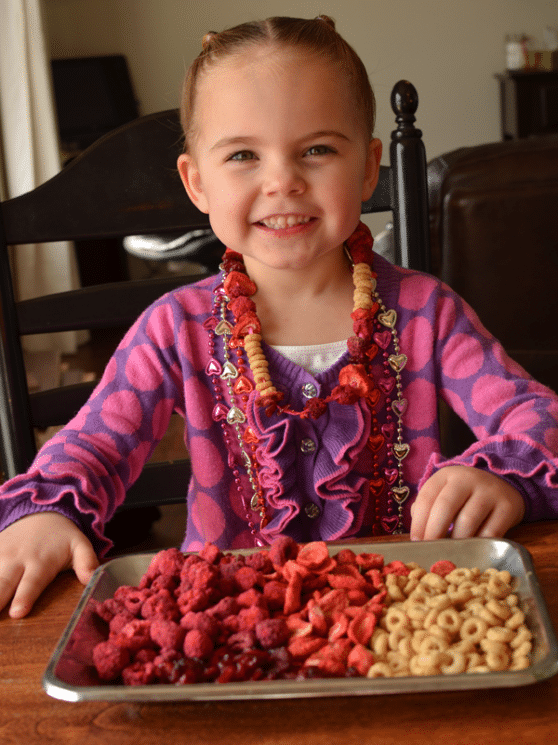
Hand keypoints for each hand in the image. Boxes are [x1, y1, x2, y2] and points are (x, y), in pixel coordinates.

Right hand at [0, 513, 98, 617]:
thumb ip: (87, 562)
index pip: (31, 583)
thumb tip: (92, 579)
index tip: (16, 612)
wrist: (41, 512)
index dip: (24, 597)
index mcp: (39, 563)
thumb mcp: (80, 545)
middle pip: (0, 585)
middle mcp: (15, 561)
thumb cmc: (61, 537)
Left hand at [410, 465, 525, 540]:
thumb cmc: (464, 496)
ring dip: (456, 541)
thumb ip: (428, 508)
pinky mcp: (508, 507)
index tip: (416, 541)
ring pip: (467, 521)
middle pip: (445, 507)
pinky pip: (490, 532)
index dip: (419, 522)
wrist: (503, 486)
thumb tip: (418, 534)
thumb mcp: (444, 493)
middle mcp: (467, 479)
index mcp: (446, 475)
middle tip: (431, 550)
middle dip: (434, 532)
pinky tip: (472, 550)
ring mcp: (489, 492)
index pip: (427, 497)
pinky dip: (478, 544)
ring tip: (450, 552)